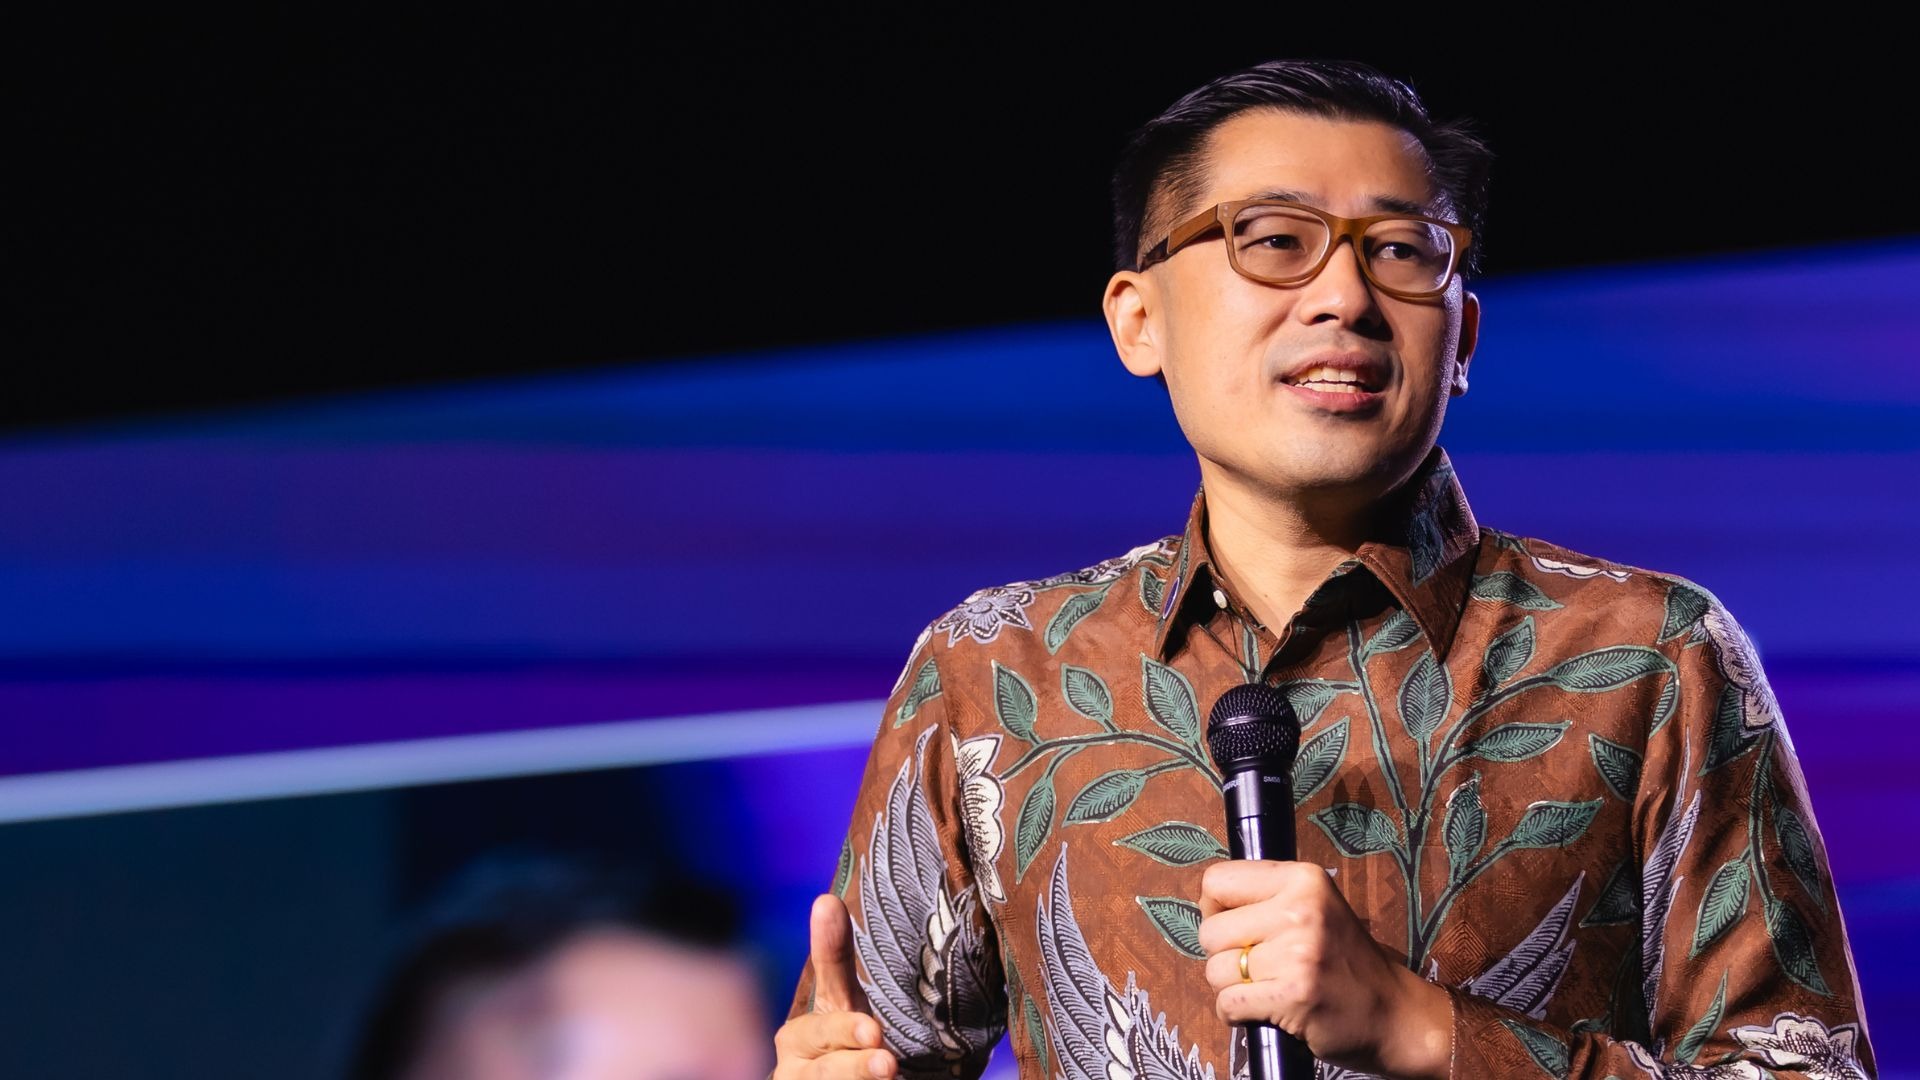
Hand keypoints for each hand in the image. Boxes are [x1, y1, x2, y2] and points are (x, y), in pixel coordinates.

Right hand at [773, 893, 897, 1079]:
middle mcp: (795, 1073)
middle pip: (826, 1073)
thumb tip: (824, 899)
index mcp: (797, 1040)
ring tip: (892, 1077)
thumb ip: (832, 956)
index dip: (844, 1032)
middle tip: (889, 1062)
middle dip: (855, 1068)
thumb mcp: (841, 1000)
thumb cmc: (843, 1042)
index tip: (874, 1033)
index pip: (821, 1031)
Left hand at [1197, 860, 1451, 1079]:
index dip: (1217, 909)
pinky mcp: (1294, 996)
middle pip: (1210, 930)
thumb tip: (1206, 904)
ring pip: (1216, 970)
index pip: (1217, 881)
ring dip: (1232, 988)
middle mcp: (1301, 909)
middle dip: (1224, 954)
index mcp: (1303, 879)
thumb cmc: (1344, 962)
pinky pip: (1228, 1004)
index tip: (1239, 928)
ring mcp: (1298, 954)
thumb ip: (1265, 899)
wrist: (1393, 1014)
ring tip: (1268, 988)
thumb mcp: (1315, 909)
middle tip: (1260, 966)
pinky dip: (1236, 1014)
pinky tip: (1266, 1010)